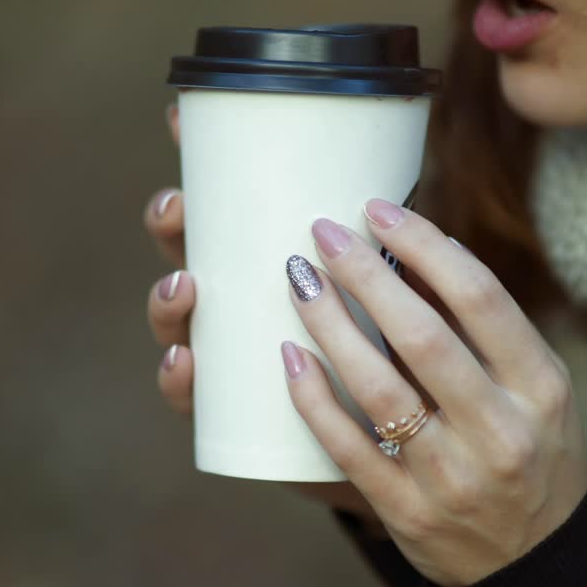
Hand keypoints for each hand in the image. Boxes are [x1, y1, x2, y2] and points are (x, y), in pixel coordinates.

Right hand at [144, 104, 376, 517]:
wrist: (416, 465)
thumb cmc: (409, 375)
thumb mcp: (402, 305)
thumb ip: (396, 263)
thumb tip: (401, 198)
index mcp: (271, 269)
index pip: (224, 213)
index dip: (198, 164)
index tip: (180, 121)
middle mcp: (241, 313)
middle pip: (187, 261)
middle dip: (170, 229)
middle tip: (174, 208)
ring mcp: (232, 365)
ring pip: (182, 328)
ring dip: (170, 302)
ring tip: (185, 286)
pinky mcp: (232, 419)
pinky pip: (196, 400)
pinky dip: (183, 380)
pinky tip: (186, 362)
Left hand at [280, 202, 586, 586]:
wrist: (533, 566)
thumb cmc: (530, 454)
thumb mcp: (540, 392)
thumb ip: (489, 331)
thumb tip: (416, 245)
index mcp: (542, 388)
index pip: (480, 298)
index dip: (423, 245)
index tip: (378, 209)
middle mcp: (502, 431)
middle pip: (422, 336)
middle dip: (364, 274)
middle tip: (321, 232)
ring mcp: (453, 477)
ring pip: (379, 389)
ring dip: (330, 325)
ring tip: (298, 280)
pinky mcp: (407, 513)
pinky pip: (349, 448)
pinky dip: (313, 400)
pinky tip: (288, 356)